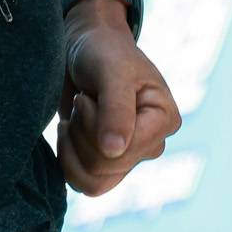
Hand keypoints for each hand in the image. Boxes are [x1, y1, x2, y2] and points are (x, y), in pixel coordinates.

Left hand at [58, 7, 180, 195]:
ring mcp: (128, 156)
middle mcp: (151, 143)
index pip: (123, 151)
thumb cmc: (102, 52)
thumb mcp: (111, 71)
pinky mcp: (106, 163)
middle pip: (105, 168)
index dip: (94, 126)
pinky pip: (83, 183)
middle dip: (81, 133)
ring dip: (72, 149)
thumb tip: (114, 151)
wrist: (84, 48)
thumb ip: (115, 109)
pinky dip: (67, 159)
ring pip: (92, 182)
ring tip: (74, 117)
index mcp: (164, 120)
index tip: (89, 96)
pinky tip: (68, 131)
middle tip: (82, 101)